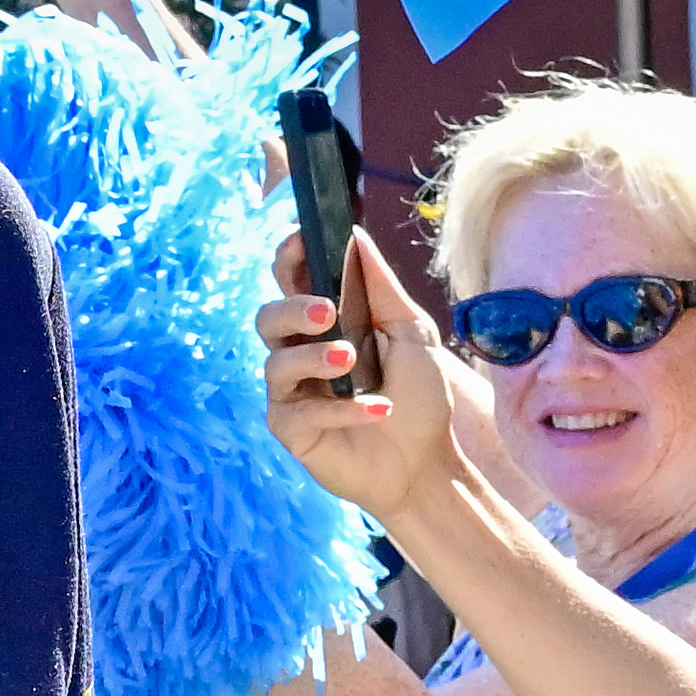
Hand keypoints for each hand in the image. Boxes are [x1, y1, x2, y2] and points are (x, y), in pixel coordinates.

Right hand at [259, 226, 498, 546]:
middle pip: (267, 318)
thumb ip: (381, 287)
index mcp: (325, 324)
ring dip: (314, 358)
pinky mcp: (292, 431)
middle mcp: (300, 354)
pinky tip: (378, 410)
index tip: (300, 239)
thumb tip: (355, 234)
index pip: (290, 282)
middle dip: (292, 309)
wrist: (428, 462)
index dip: (288, 258)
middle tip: (327, 314)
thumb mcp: (410, 332)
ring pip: (276, 364)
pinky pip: (298, 412)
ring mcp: (292, 393)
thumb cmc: (420, 397)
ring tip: (351, 361)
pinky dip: (340, 408)